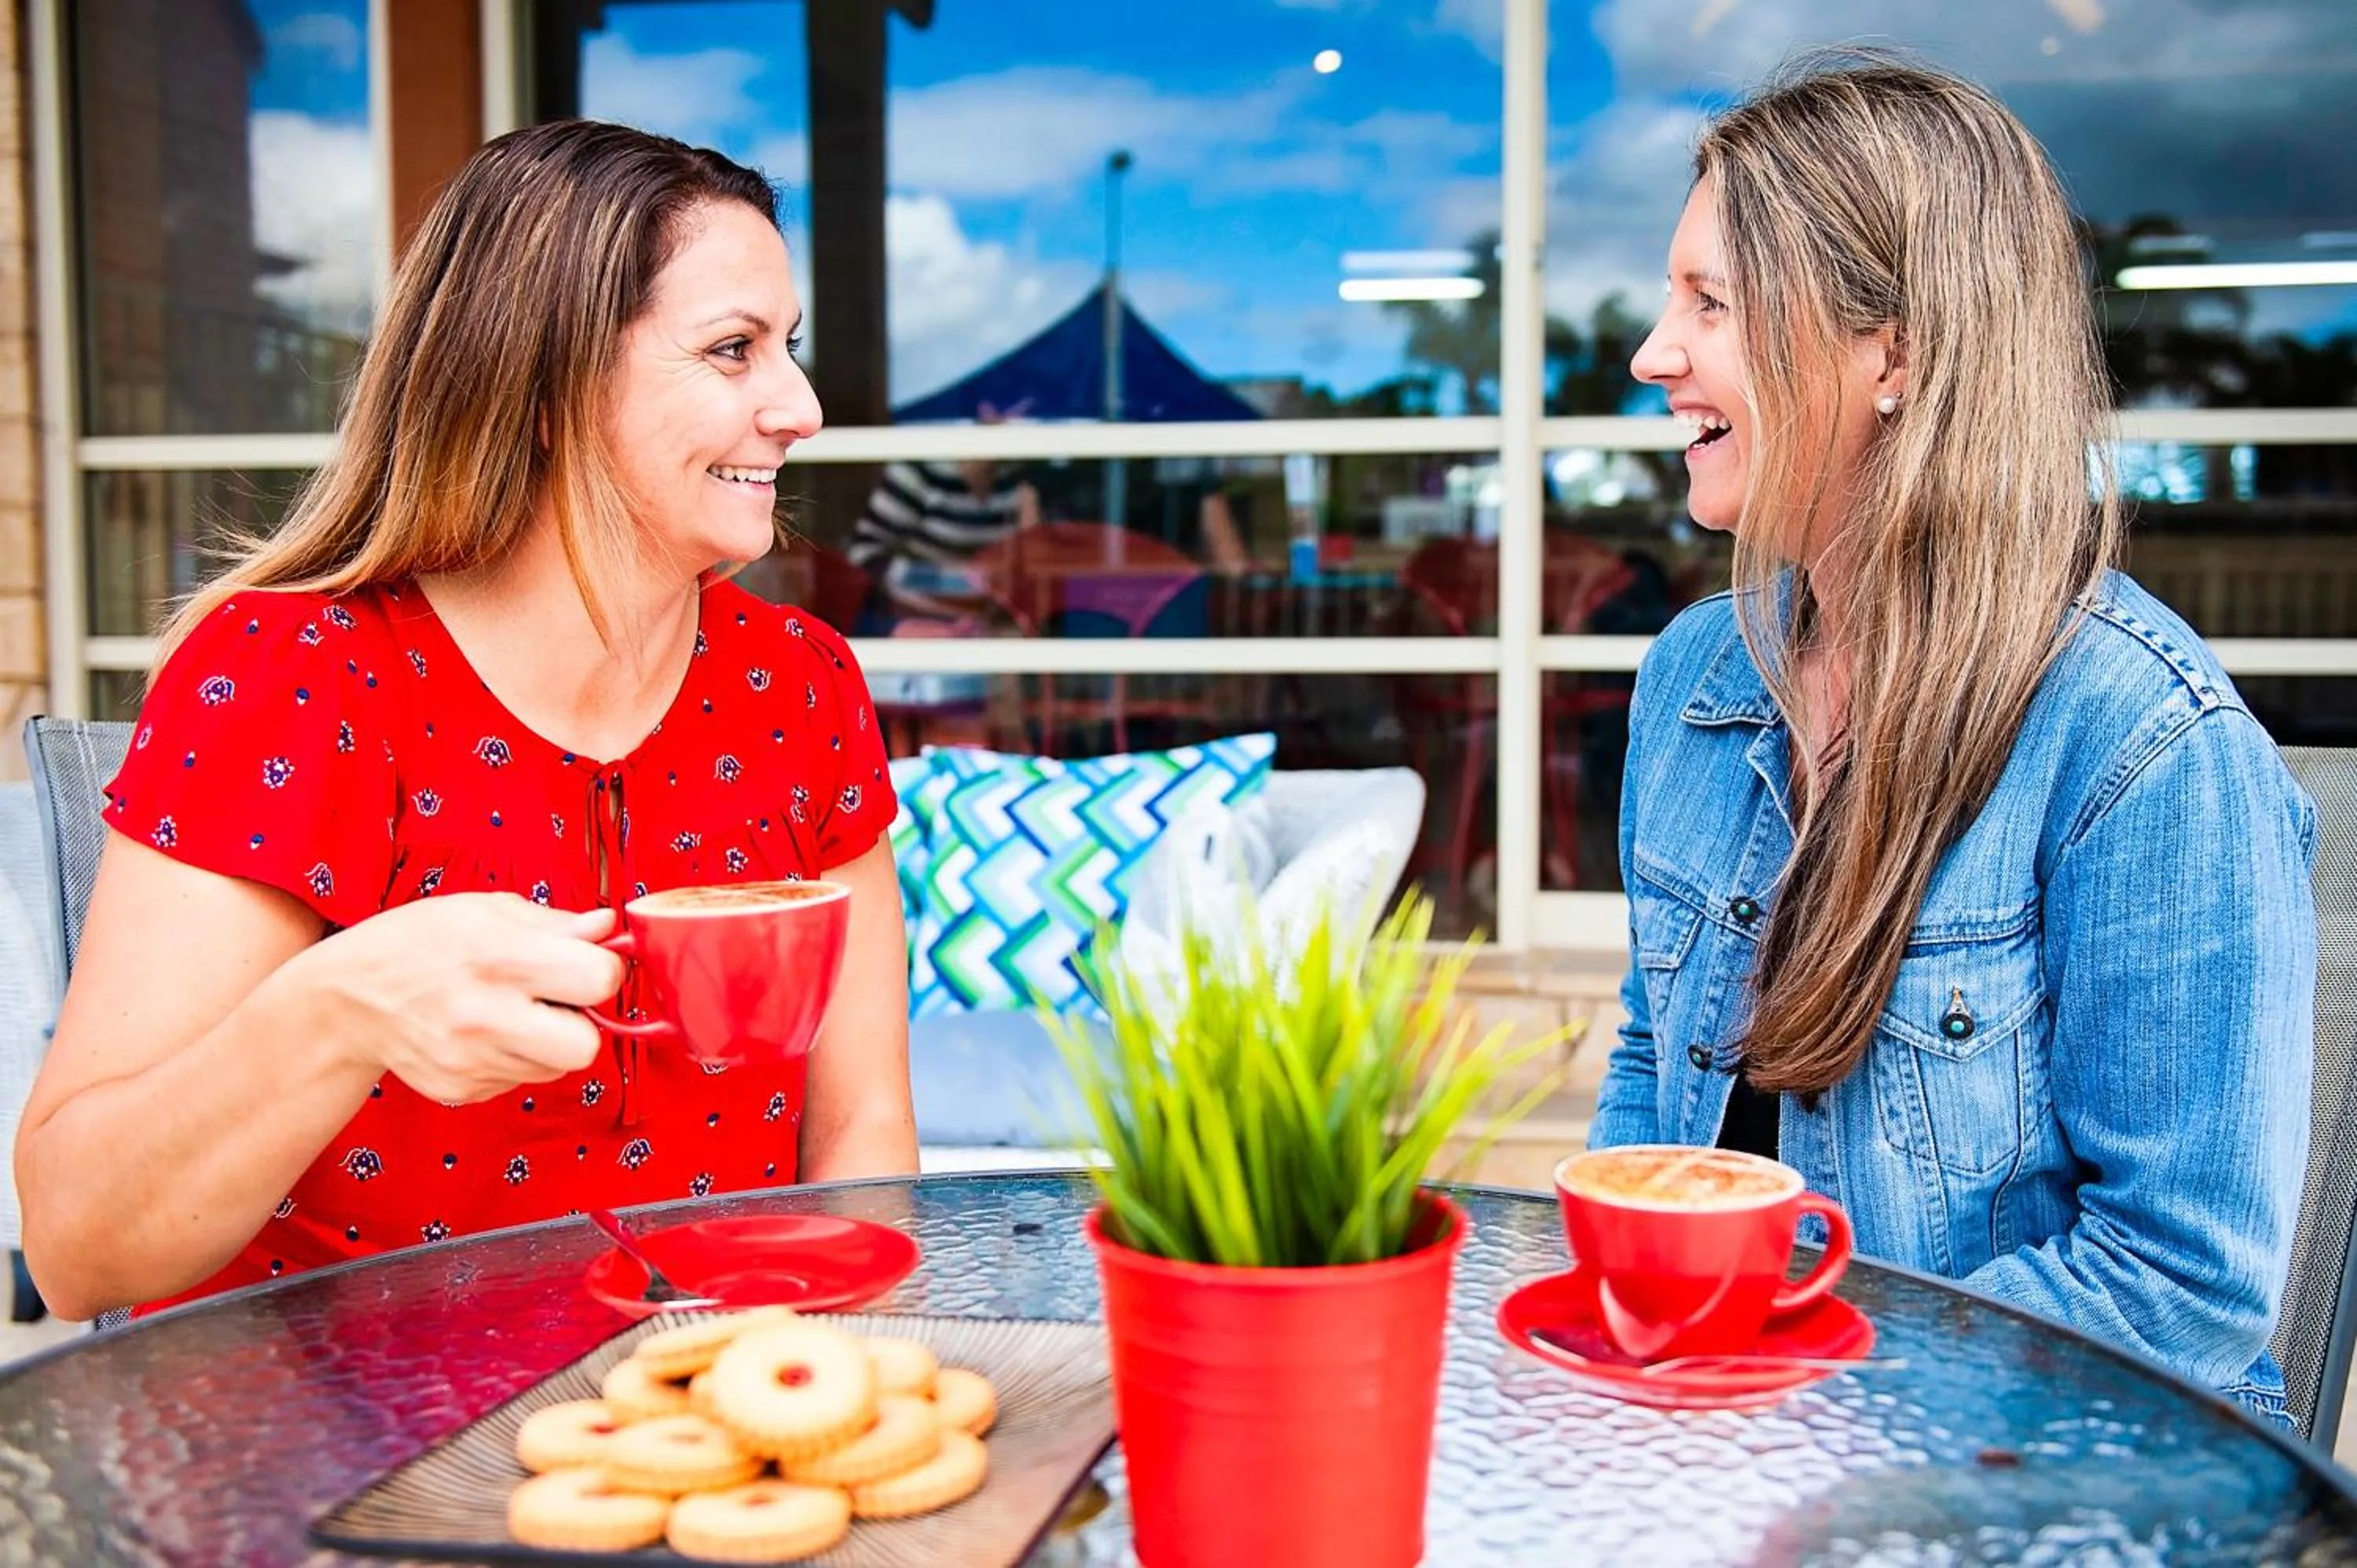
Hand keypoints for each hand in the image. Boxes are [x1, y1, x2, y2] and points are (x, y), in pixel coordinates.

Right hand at [281, 894, 624, 1104]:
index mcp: (498, 958)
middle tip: (558, 999)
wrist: (348, 998)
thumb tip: (608, 928)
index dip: (603, 970)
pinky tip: (484, 1032)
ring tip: (511, 1010)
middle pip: (586, 1046)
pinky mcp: (461, 1091)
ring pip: (557, 1067)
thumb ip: (555, 923)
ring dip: (549, 1041)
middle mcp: (484, 1017)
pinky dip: (516, 1057)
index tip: (586, 963)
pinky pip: (522, 1080)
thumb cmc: (420, 942)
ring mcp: (471, 1062)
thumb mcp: (485, 910)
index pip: (598, 980)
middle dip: (584, 1023)